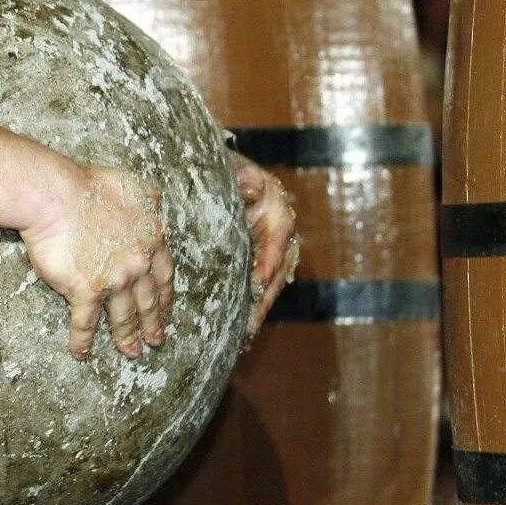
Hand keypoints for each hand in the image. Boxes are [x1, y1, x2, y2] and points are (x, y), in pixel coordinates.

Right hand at [20, 167, 173, 361]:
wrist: (57, 195)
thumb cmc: (90, 186)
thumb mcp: (132, 188)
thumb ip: (148, 201)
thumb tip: (156, 205)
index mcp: (150, 240)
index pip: (164, 275)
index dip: (165, 296)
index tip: (166, 310)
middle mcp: (137, 264)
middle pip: (149, 301)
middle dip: (153, 323)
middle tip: (156, 341)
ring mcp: (113, 279)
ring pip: (124, 315)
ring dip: (127, 337)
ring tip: (131, 353)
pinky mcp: (84, 290)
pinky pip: (85, 322)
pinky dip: (83, 340)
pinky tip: (81, 353)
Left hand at [232, 151, 298, 337]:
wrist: (225, 174)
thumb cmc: (229, 170)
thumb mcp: (236, 169)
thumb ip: (244, 177)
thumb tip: (252, 185)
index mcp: (279, 214)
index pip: (278, 242)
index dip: (269, 263)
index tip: (257, 282)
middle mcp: (280, 237)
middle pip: (277, 272)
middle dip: (264, 299)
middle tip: (250, 324)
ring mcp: (271, 252)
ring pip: (269, 285)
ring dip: (258, 310)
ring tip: (245, 335)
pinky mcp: (258, 262)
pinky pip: (258, 287)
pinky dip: (251, 307)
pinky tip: (239, 332)